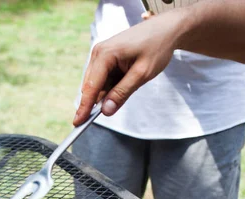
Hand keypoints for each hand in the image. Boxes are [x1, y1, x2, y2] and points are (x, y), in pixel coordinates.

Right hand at [73, 9, 185, 125]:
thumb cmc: (157, 46)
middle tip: (113, 108)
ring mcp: (100, 54)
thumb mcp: (142, 74)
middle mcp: (98, 53)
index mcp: (104, 54)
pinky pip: (103, 78)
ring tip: (132, 82)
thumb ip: (122, 93)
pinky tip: (127, 79)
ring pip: (97, 83)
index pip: (90, 87)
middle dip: (98, 100)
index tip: (78, 123)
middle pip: (91, 86)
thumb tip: (105, 111)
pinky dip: (112, 85)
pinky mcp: (105, 57)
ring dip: (108, 91)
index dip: (85, 107)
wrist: (166, 29)